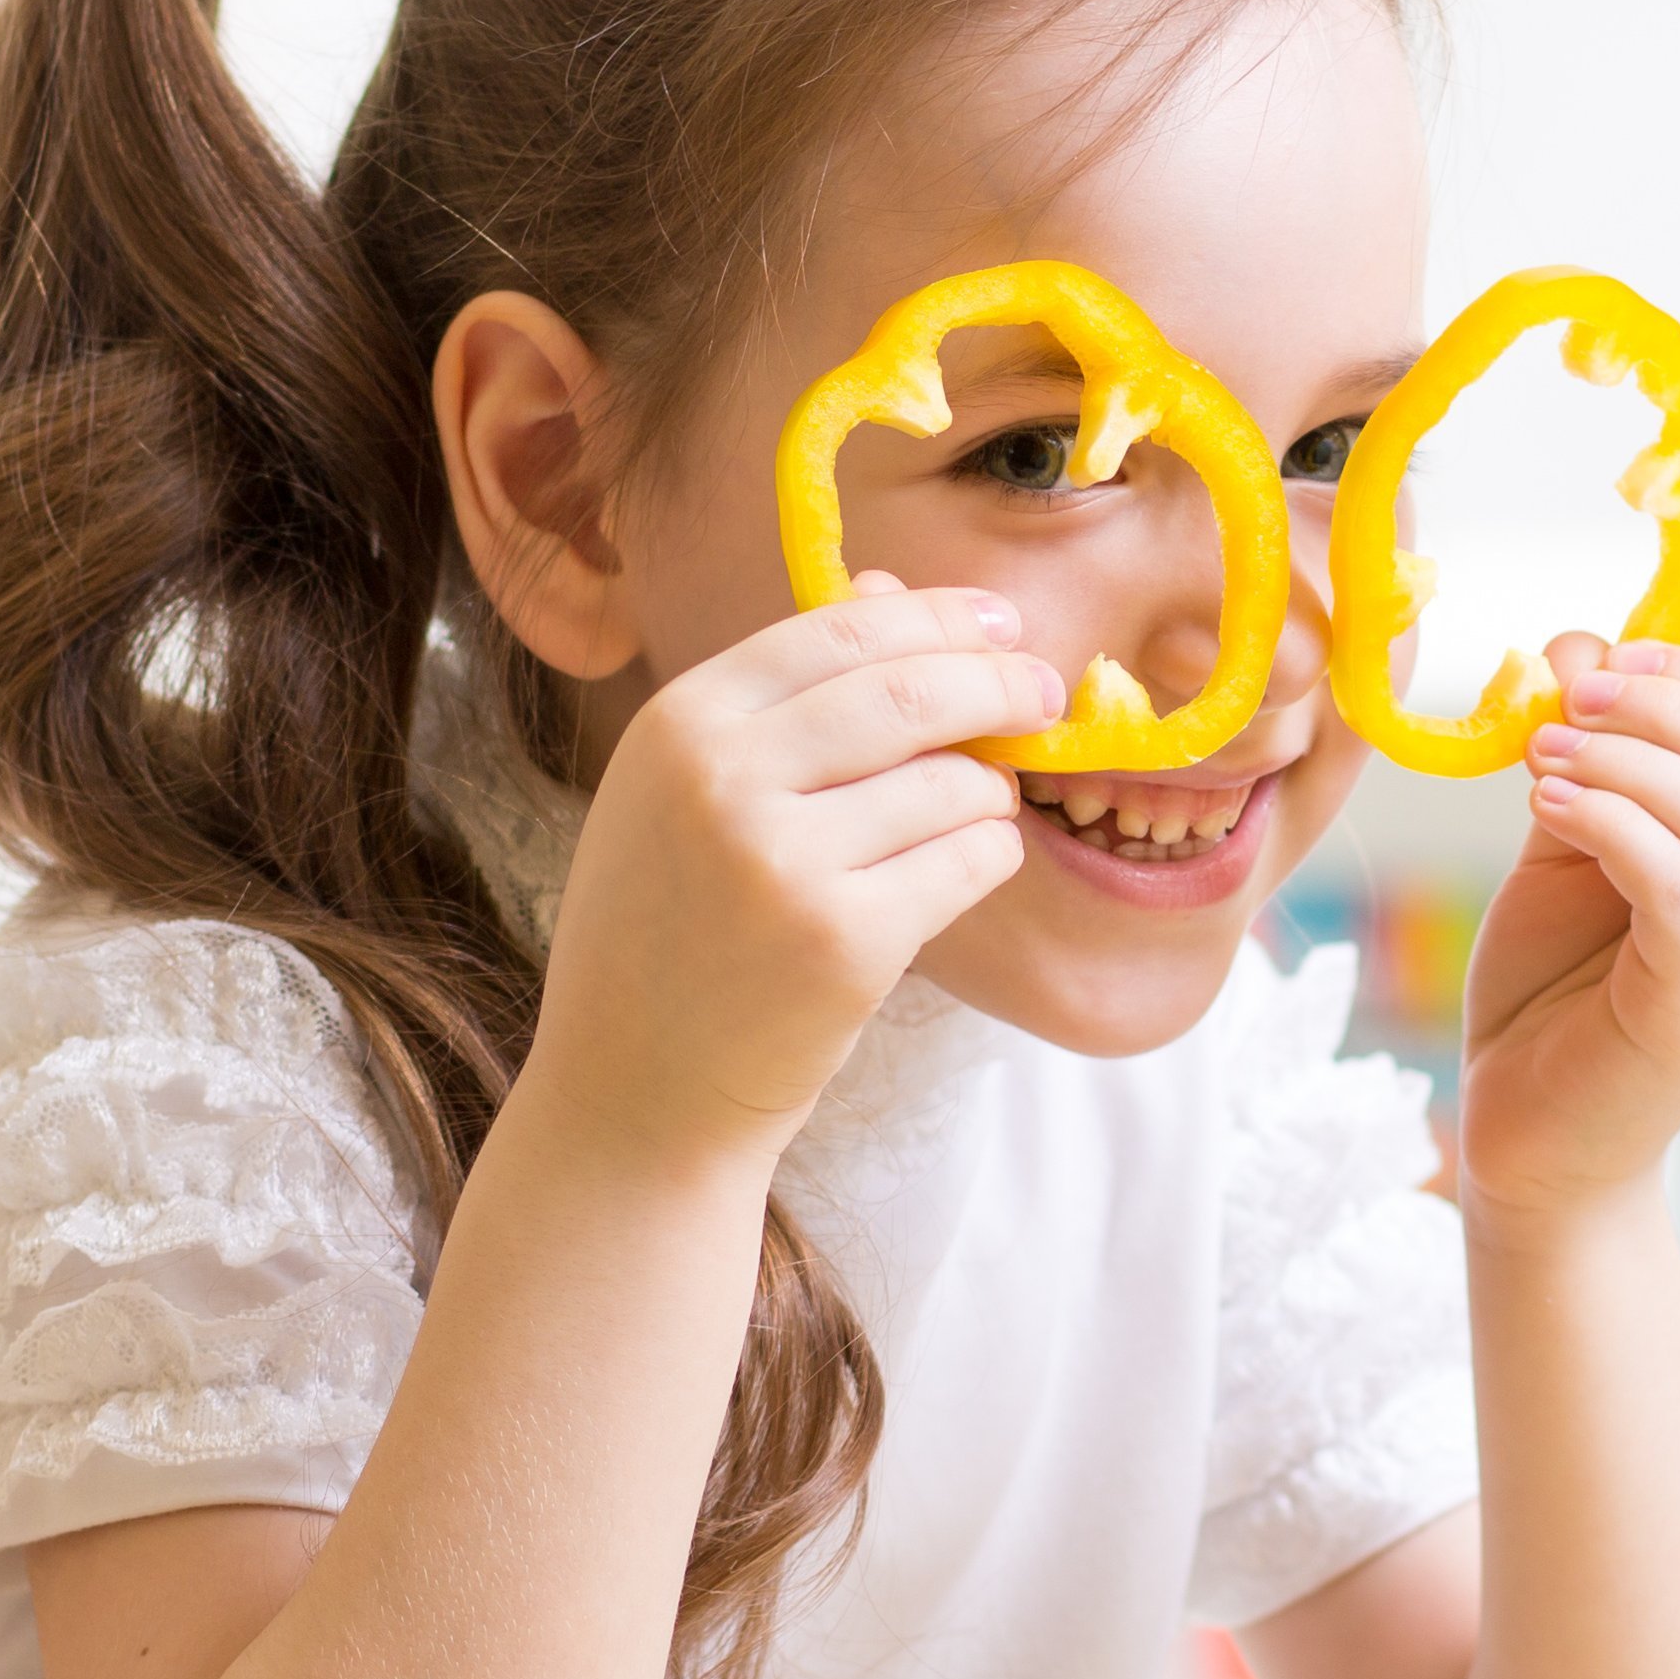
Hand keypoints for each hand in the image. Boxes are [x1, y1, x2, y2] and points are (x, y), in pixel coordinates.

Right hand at [527, 573, 1060, 1152]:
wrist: (634, 1091)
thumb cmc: (672, 932)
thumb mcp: (687, 793)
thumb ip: (785, 695)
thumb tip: (896, 587)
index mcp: (680, 723)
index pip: (841, 627)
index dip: (939, 616)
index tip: (1001, 622)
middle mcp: (723, 780)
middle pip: (912, 689)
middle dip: (1000, 681)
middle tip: (1044, 691)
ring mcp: (782, 861)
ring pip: (954, 781)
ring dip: (986, 795)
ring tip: (962, 824)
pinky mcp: (844, 942)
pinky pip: (970, 861)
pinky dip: (986, 859)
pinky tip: (956, 877)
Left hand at [1453, 636, 1679, 1223]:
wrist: (1532, 1142)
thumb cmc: (1551, 993)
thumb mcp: (1562, 850)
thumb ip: (1580, 759)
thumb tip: (1574, 646)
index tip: (1602, 658)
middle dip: (1668, 710)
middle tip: (1570, 698)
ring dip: (1634, 765)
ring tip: (1545, 755)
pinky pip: (1679, 896)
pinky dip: (1616, 828)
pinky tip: (1549, 805)